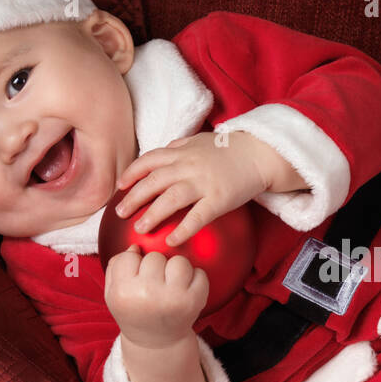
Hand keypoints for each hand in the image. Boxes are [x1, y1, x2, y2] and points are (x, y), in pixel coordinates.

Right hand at [104, 243, 209, 348]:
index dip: (134, 264)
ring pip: (179, 261)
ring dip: (176, 269)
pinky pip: (199, 272)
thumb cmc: (134, 312)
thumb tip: (136, 247)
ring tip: (171, 283)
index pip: (129, 257)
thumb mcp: (113, 294)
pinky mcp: (195, 301)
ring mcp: (173, 298)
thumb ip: (116, 266)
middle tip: (154, 284)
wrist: (157, 342)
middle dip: (155, 266)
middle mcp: (147, 295)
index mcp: (123, 293)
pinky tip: (185, 289)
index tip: (136, 277)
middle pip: (155, 257)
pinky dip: (195, 278)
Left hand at [113, 129, 270, 246]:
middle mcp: (189, 166)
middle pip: (154, 182)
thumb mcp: (199, 141)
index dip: (132, 173)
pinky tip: (172, 240)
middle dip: (134, 197)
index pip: (149, 160)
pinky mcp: (219, 199)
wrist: (260, 154)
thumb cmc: (230, 149)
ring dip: (152, 214)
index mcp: (182, 152)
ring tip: (139, 229)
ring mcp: (204, 183)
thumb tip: (159, 157)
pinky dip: (183, 229)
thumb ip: (178, 148)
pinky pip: (198, 216)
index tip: (120, 186)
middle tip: (120, 213)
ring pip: (170, 198)